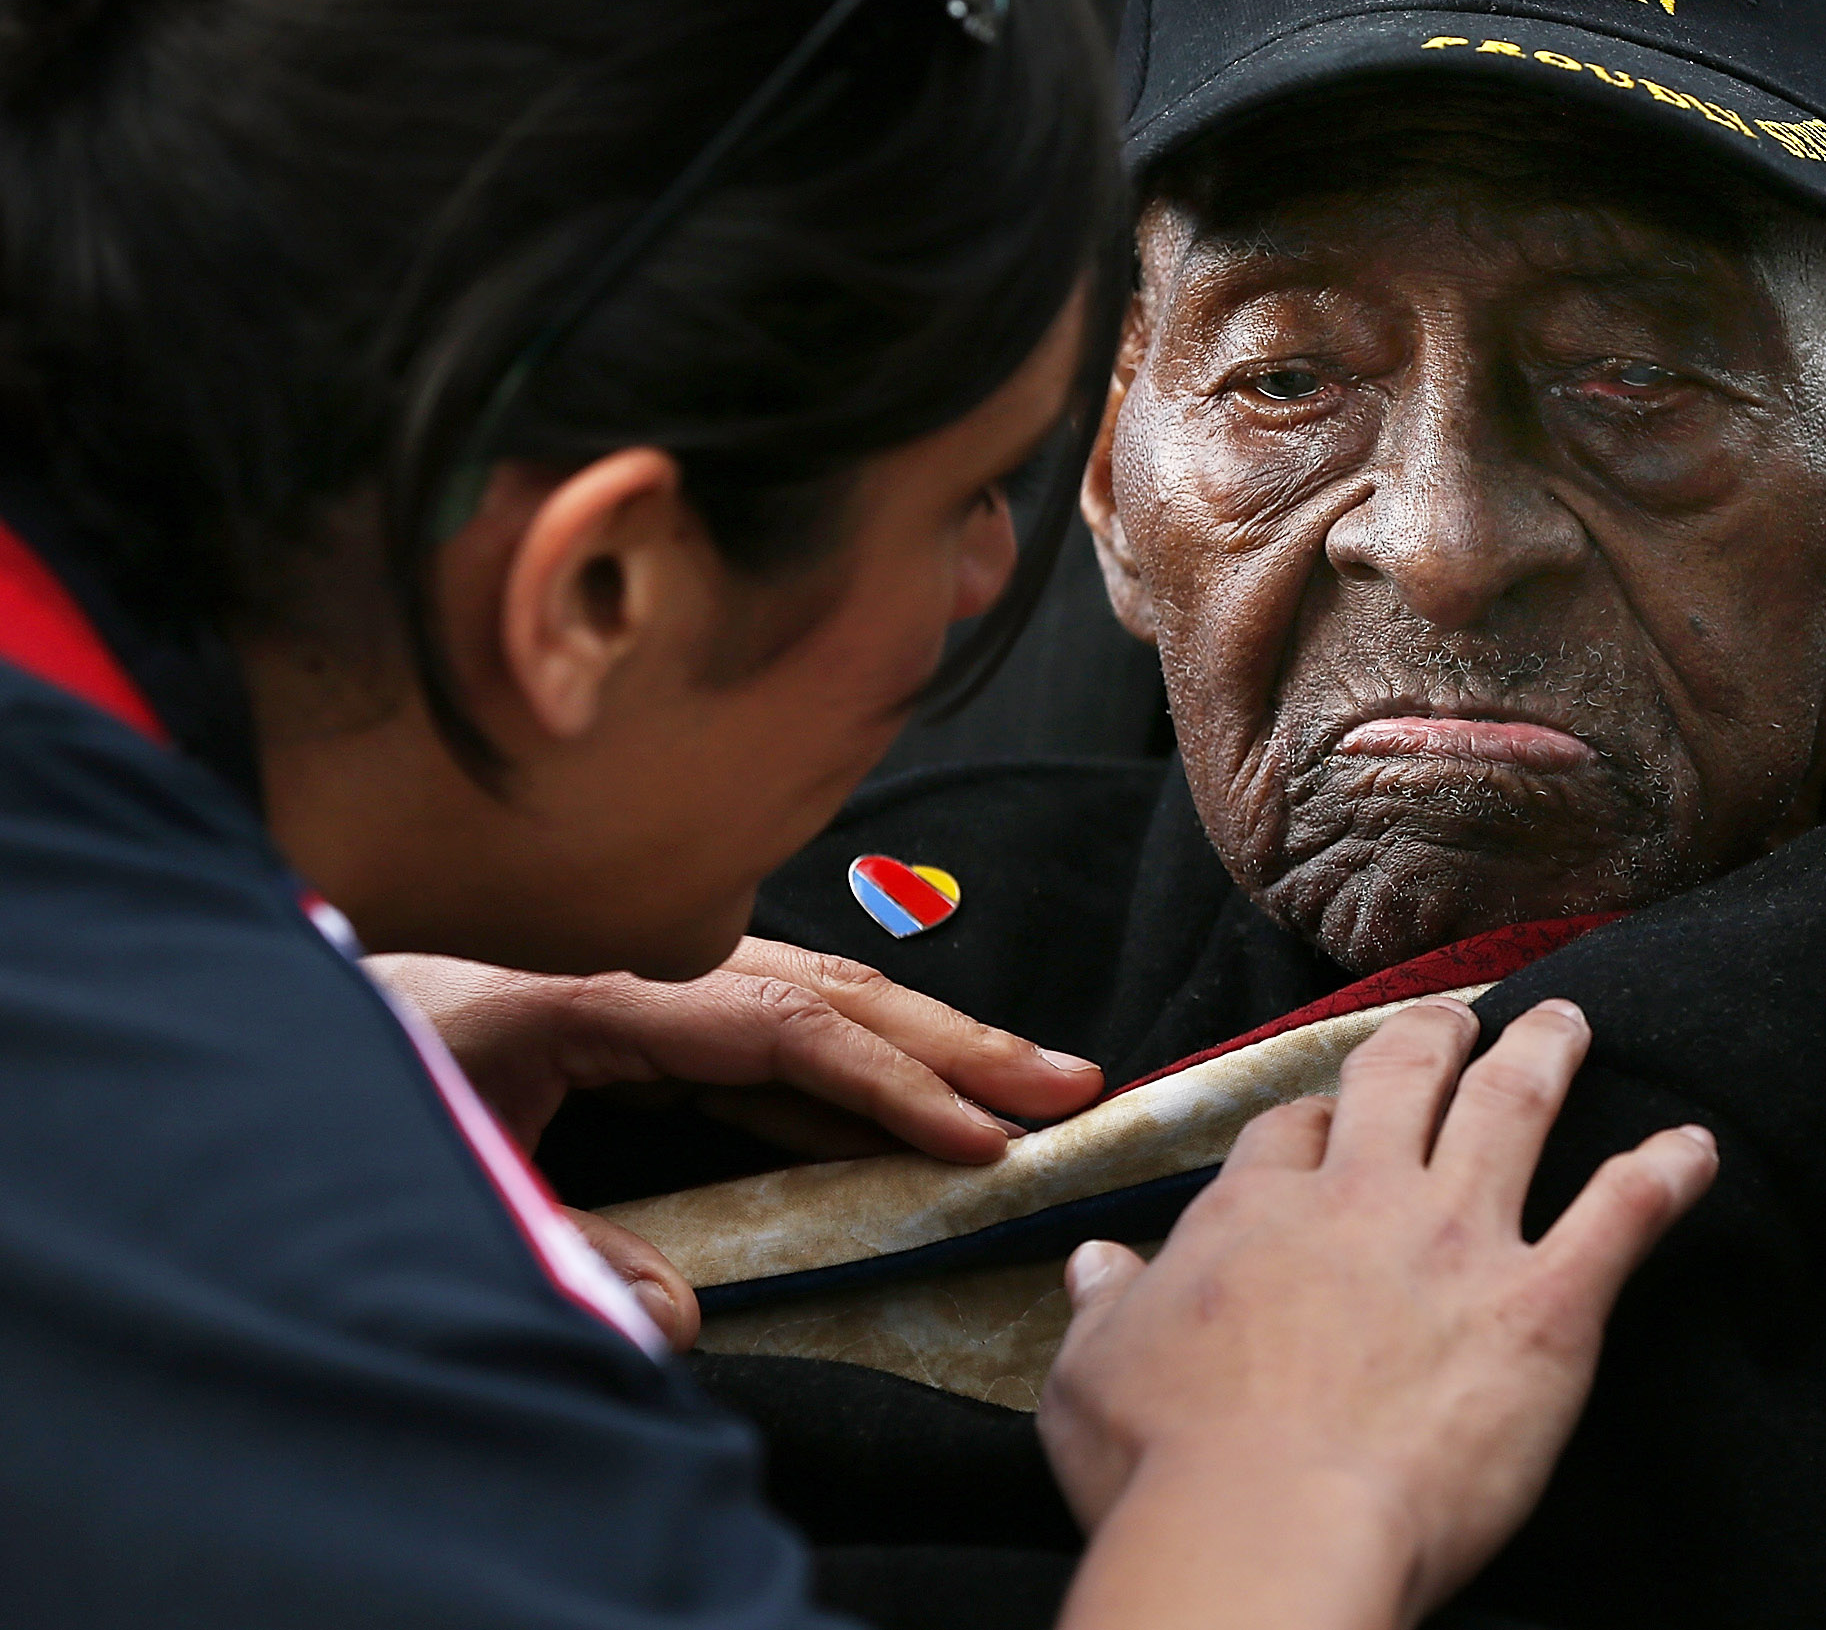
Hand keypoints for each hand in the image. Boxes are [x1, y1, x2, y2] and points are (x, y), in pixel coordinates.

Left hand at [368, 937, 1102, 1350]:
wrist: (285, 1017)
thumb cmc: (364, 1076)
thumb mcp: (450, 1168)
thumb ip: (563, 1251)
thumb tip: (675, 1326)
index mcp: (602, 988)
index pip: (784, 1028)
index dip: (889, 1084)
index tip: (977, 1138)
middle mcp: (650, 966)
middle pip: (833, 991)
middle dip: (960, 1042)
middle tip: (1074, 1086)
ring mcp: (659, 982)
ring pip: (825, 1000)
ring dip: (934, 1046)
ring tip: (1037, 1085)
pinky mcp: (655, 1015)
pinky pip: (785, 1034)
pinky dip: (869, 1064)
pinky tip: (928, 1100)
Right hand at [1041, 998, 1717, 1629]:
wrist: (1269, 1530)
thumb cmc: (1166, 1468)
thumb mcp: (1090, 1378)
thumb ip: (1103, 1308)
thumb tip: (1091, 1264)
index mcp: (1257, 1212)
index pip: (1294, 1127)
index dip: (1315, 1117)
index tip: (1327, 1121)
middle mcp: (1363, 1199)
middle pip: (1403, 1079)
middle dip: (1433, 1038)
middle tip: (1458, 1019)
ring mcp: (1458, 1241)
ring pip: (1512, 1109)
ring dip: (1545, 1054)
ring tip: (1567, 1023)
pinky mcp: (1543, 1304)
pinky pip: (1621, 1215)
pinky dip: (1665, 1175)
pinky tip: (1695, 1149)